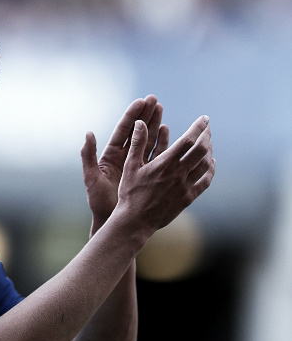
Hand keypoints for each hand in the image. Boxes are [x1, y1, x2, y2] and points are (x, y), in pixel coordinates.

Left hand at [81, 95, 168, 232]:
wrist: (111, 219)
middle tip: (155, 100)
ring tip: (161, 109)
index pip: (123, 130)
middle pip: (136, 131)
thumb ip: (88, 155)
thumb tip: (88, 133)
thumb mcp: (91, 178)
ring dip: (154, 125)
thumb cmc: (98, 201)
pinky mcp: (145, 172)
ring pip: (146, 140)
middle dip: (145, 115)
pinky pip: (155, 154)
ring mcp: (135, 163)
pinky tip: (167, 130)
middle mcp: (123, 156)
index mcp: (110, 155)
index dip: (132, 115)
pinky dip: (161, 142)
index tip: (141, 101)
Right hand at [117, 115, 215, 234]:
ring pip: (205, 165)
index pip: (188, 140)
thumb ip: (137, 143)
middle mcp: (178, 174)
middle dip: (207, 136)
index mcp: (165, 164)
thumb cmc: (130, 193)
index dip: (198, 127)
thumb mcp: (130, 166)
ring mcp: (185, 187)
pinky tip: (211, 164)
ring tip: (207, 143)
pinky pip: (205, 182)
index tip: (204, 118)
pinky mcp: (188, 198)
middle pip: (201, 150)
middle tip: (207, 129)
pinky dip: (211, 170)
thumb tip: (139, 122)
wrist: (136, 221)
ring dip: (209, 152)